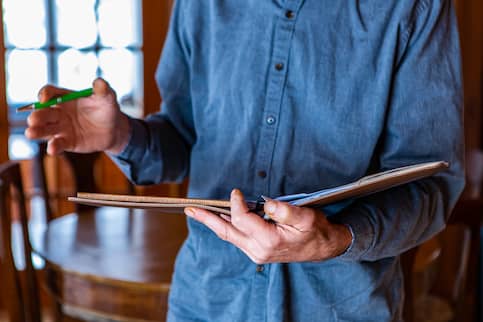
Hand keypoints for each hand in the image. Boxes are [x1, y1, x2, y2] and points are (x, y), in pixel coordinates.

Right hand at [25, 78, 129, 154]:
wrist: (113, 130)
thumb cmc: (106, 110)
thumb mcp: (107, 98)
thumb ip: (103, 90)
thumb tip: (100, 82)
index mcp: (65, 98)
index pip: (49, 93)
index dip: (44, 95)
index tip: (44, 99)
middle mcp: (59, 113)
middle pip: (43, 113)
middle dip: (37, 116)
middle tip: (33, 120)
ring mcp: (61, 128)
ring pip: (45, 129)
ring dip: (37, 131)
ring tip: (30, 133)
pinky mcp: (67, 142)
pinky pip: (58, 144)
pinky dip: (54, 147)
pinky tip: (52, 149)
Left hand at [184, 189, 352, 263]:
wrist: (323, 248)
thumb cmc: (315, 230)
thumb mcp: (305, 217)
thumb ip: (285, 210)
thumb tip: (265, 203)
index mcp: (269, 240)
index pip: (242, 218)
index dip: (236, 203)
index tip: (235, 191)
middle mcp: (258, 249)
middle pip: (226, 232)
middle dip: (206, 219)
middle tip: (189, 208)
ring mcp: (256, 252)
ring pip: (229, 235)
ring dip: (213, 222)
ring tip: (198, 211)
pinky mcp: (256, 250)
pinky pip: (236, 237)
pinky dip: (226, 226)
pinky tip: (219, 217)